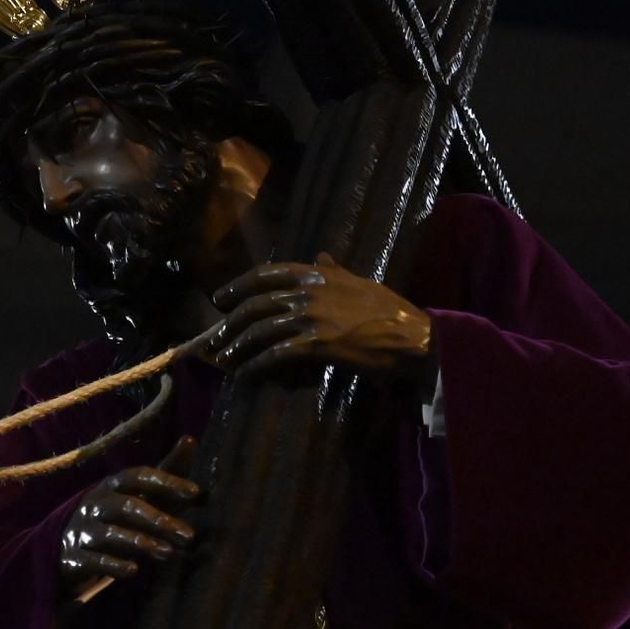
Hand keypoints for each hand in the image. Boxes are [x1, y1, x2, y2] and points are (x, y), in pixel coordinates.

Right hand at [58, 436, 198, 588]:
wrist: (70, 549)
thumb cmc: (116, 516)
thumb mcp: (139, 493)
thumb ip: (165, 471)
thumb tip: (190, 439)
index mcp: (113, 485)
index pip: (138, 476)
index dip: (166, 481)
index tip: (195, 492)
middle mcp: (96, 503)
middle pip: (127, 506)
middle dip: (158, 519)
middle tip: (189, 536)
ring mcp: (83, 529)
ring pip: (111, 533)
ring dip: (141, 542)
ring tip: (168, 553)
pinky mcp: (74, 557)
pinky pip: (93, 559)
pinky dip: (113, 564)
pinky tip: (134, 571)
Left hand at [205, 252, 433, 382]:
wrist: (414, 337)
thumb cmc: (390, 310)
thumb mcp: (360, 281)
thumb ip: (334, 270)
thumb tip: (320, 254)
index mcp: (317, 275)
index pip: (267, 274)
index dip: (239, 285)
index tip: (221, 298)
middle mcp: (309, 293)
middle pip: (256, 304)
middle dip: (230, 322)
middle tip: (214, 338)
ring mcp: (312, 318)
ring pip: (261, 330)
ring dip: (237, 346)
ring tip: (223, 360)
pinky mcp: (317, 345)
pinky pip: (277, 354)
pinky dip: (257, 365)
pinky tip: (246, 374)